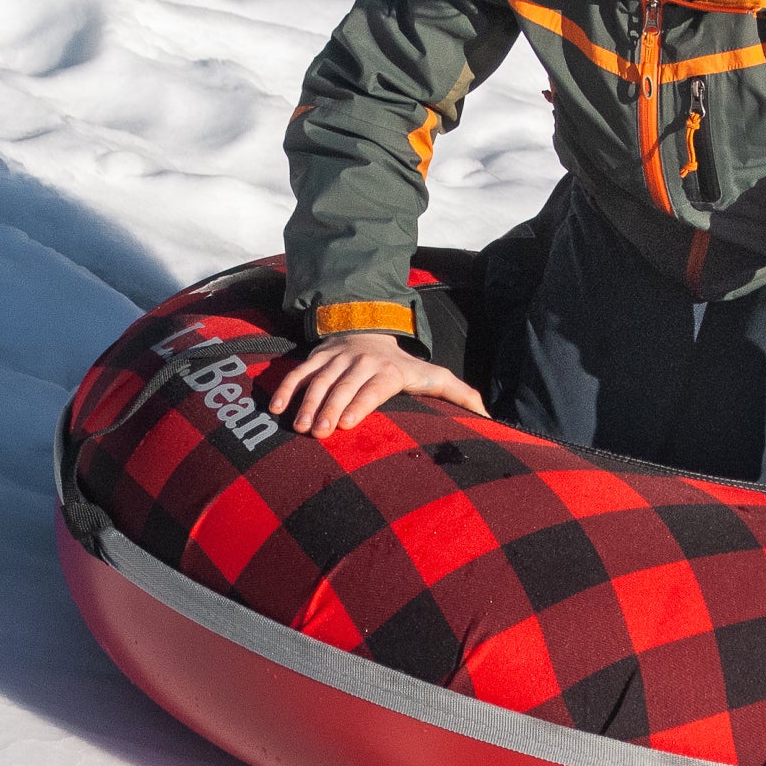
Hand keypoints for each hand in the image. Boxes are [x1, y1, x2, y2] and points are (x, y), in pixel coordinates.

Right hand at [268, 332, 485, 437]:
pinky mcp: (315, 358)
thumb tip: (489, 417)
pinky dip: (285, 389)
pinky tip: (275, 409)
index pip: (374, 387)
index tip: (349, 423)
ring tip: (299, 428)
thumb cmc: (404, 367)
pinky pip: (297, 373)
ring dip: (307, 404)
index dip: (361, 403)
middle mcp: (361, 361)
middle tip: (319, 434)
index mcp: (389, 370)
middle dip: (331, 409)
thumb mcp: (434, 376)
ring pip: (318, 381)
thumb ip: (459, 395)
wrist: (369, 331)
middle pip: (343, 386)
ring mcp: (335, 359)